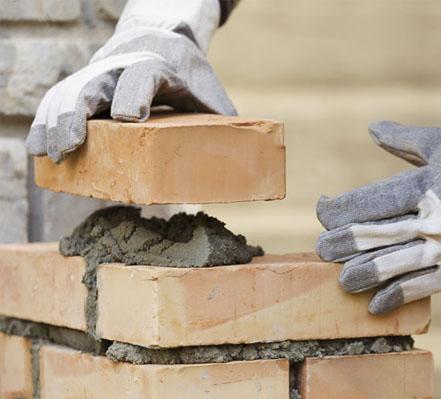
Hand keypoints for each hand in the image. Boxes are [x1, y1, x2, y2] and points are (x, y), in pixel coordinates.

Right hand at [26, 26, 235, 161]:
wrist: (163, 39)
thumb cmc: (191, 76)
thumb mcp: (211, 95)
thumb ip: (223, 122)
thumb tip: (247, 163)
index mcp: (159, 67)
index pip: (142, 76)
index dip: (134, 95)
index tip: (127, 118)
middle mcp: (124, 66)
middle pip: (95, 83)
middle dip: (79, 114)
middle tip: (71, 146)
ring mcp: (101, 73)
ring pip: (70, 92)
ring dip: (55, 122)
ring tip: (47, 154)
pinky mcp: (86, 83)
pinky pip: (60, 99)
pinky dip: (47, 121)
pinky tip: (38, 147)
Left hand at [316, 121, 440, 314]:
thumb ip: (405, 140)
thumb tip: (371, 128)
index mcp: (426, 186)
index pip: (370, 202)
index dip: (338, 209)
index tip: (322, 211)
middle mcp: (432, 219)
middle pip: (374, 236)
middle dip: (341, 244)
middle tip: (321, 250)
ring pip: (392, 266)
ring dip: (361, 275)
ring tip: (342, 281)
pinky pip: (421, 288)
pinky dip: (395, 297)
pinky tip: (375, 304)